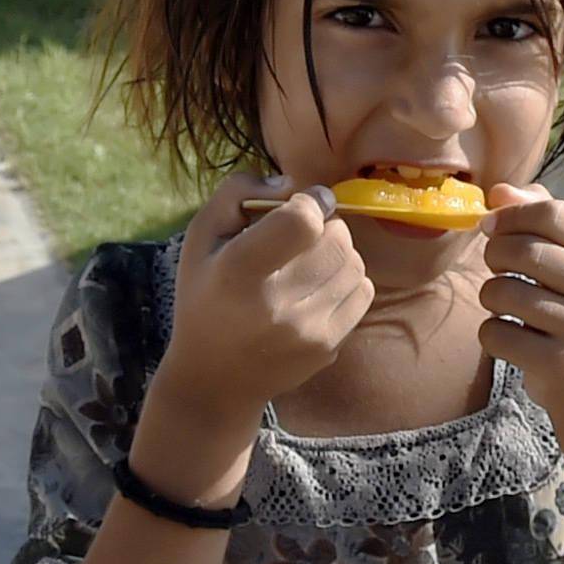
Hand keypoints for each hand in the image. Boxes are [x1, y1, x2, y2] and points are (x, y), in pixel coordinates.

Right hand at [159, 174, 374, 418]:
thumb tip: (293, 184)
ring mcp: (306, 331)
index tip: (299, 204)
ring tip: (309, 263)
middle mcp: (275, 305)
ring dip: (338, 252)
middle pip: (337, 238)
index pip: (302, 221)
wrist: (214, 380)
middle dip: (326, 225)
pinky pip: (363, 291)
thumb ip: (237, 193)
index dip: (309, 202)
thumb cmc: (205, 297)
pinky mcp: (328, 347)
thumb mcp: (201, 238)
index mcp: (237, 272)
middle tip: (303, 236)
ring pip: (355, 262)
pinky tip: (319, 287)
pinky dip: (347, 280)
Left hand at [478, 184, 563, 456]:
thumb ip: (538, 218)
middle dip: (494, 254)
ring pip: (503, 292)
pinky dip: (490, 333)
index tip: (492, 226)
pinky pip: (496, 334)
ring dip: (489, 295)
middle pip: (524, 250)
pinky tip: (509, 336)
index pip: (552, 213)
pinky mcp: (559, 365)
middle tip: (495, 266)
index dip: (511, 214)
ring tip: (503, 303)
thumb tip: (499, 192)